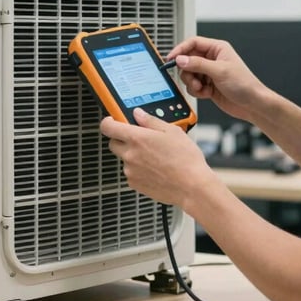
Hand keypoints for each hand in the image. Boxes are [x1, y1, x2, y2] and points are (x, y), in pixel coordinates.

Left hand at [100, 109, 215, 208]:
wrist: (192, 187)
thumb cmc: (185, 160)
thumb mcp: (172, 131)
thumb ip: (151, 120)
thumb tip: (138, 114)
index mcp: (137, 138)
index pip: (108, 126)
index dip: (109, 121)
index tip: (113, 121)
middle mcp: (130, 155)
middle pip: (113, 143)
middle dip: (122, 139)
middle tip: (140, 139)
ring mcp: (131, 171)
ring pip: (124, 159)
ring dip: (133, 155)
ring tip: (155, 157)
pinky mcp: (135, 184)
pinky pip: (131, 173)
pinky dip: (139, 170)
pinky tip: (155, 169)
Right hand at [167, 36, 266, 121]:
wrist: (252, 104)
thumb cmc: (245, 84)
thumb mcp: (219, 71)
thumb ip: (198, 64)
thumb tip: (180, 59)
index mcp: (217, 49)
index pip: (193, 43)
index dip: (180, 50)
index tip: (171, 58)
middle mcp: (212, 59)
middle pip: (187, 60)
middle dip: (187, 72)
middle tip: (193, 79)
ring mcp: (209, 73)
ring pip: (188, 74)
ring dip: (192, 83)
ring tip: (201, 88)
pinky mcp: (207, 85)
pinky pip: (192, 86)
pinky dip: (196, 91)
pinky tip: (206, 93)